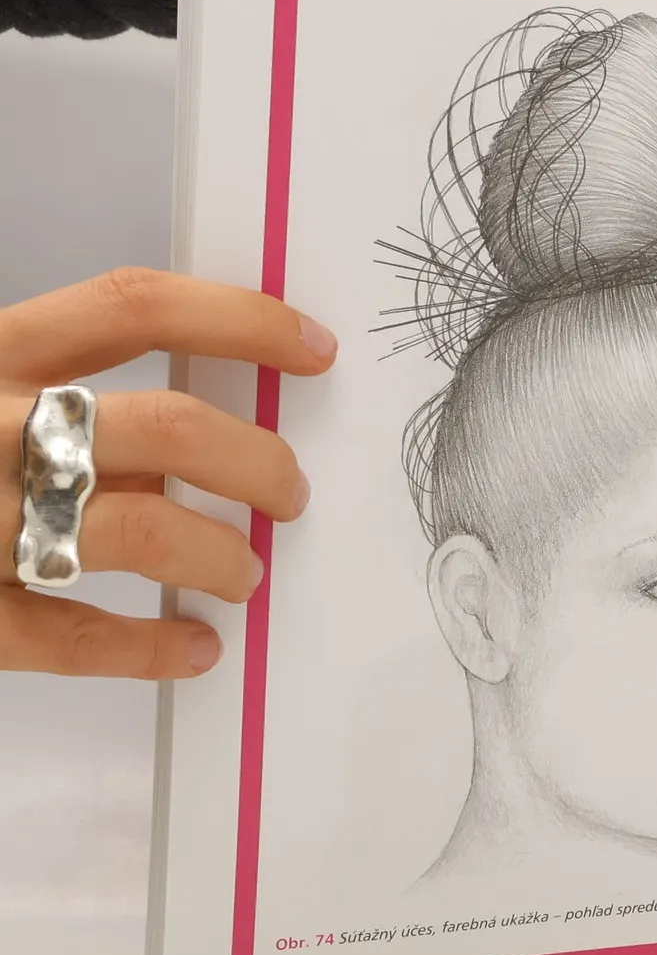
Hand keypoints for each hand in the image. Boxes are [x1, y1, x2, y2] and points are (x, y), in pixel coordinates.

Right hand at [0, 269, 333, 679]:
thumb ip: (41, 382)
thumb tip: (192, 415)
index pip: (133, 306)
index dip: (241, 318)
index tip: (316, 347)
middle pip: (167, 425)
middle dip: (256, 460)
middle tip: (290, 491)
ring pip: (143, 532)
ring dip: (221, 556)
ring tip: (246, 573)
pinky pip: (68, 637)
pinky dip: (148, 649)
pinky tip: (195, 649)